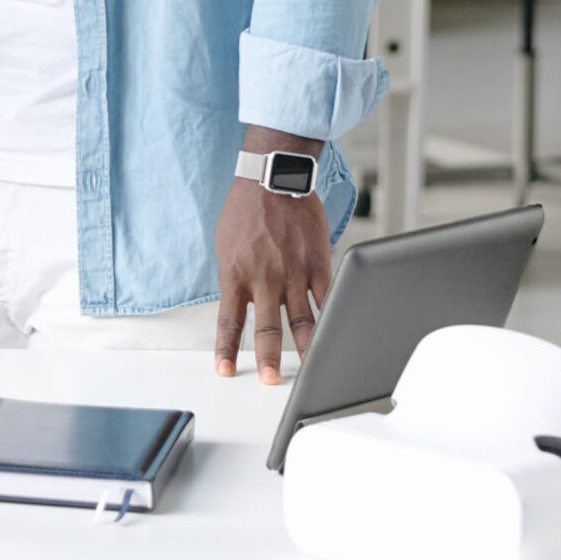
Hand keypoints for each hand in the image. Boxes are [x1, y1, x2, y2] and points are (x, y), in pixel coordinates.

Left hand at [214, 132, 332, 384]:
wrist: (272, 179)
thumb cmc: (245, 211)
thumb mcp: (225, 245)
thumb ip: (235, 278)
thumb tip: (240, 304)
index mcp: (236, 274)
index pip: (229, 321)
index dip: (226, 349)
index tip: (225, 371)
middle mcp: (264, 278)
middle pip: (267, 328)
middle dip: (268, 358)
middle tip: (270, 380)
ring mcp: (293, 273)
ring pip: (302, 320)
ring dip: (305, 349)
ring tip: (310, 372)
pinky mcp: (318, 265)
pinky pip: (326, 299)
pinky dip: (331, 319)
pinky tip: (336, 336)